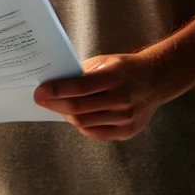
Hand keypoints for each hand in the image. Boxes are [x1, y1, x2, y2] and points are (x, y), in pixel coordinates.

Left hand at [33, 52, 164, 140]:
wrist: (155, 81)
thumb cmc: (124, 69)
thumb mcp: (104, 62)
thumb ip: (81, 73)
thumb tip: (54, 83)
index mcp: (114, 77)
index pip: (79, 87)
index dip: (56, 90)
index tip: (39, 91)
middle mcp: (121, 99)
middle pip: (78, 108)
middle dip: (54, 104)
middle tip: (40, 100)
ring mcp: (125, 118)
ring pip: (84, 122)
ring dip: (65, 115)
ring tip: (57, 106)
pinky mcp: (127, 131)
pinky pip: (95, 132)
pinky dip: (81, 125)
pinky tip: (75, 116)